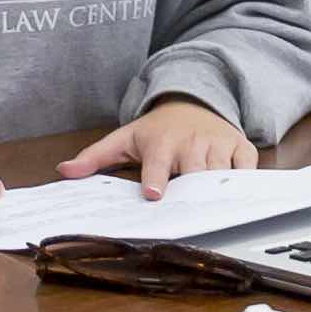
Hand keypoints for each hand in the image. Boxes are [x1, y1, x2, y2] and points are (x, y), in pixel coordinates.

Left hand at [57, 96, 259, 193]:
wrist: (193, 102)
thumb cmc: (157, 130)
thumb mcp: (125, 138)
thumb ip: (94, 157)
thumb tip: (64, 171)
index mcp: (161, 142)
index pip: (157, 163)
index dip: (156, 178)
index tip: (153, 194)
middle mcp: (191, 142)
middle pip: (194, 172)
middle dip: (192, 189)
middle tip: (187, 210)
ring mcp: (218, 143)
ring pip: (220, 172)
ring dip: (216, 189)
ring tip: (211, 206)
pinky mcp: (240, 146)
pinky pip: (246, 167)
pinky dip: (244, 179)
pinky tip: (237, 191)